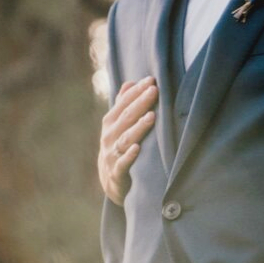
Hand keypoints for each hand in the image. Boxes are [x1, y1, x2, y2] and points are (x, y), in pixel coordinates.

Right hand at [98, 76, 156, 204]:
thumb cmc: (118, 147)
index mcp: (110, 123)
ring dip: (138, 127)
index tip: (151, 80)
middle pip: (126, 117)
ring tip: (151, 116)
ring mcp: (112, 154)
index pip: (124, 103)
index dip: (137, 91)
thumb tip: (130, 83)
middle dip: (140, 103)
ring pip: (125, 139)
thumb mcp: (118, 125)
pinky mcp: (117, 173)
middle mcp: (109, 136)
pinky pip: (122, 164)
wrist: (111, 181)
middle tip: (154, 90)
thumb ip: (123, 104)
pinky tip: (137, 148)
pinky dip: (129, 156)